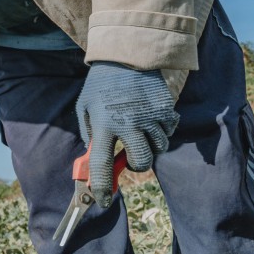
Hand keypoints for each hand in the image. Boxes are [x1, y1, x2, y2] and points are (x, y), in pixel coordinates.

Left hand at [75, 62, 178, 207]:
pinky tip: (151, 117)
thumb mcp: (84, 106)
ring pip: (158, 148)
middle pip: (141, 162)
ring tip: (140, 129)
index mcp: (103, 125)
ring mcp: (150, 117)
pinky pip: (169, 131)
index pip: (102, 166)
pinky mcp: (166, 109)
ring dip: (150, 145)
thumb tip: (94, 157)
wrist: (126, 54)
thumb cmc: (100, 83)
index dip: (102, 187)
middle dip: (136, 164)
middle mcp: (128, 124)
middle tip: (131, 155)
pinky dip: (162, 130)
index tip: (103, 199)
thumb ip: (88, 133)